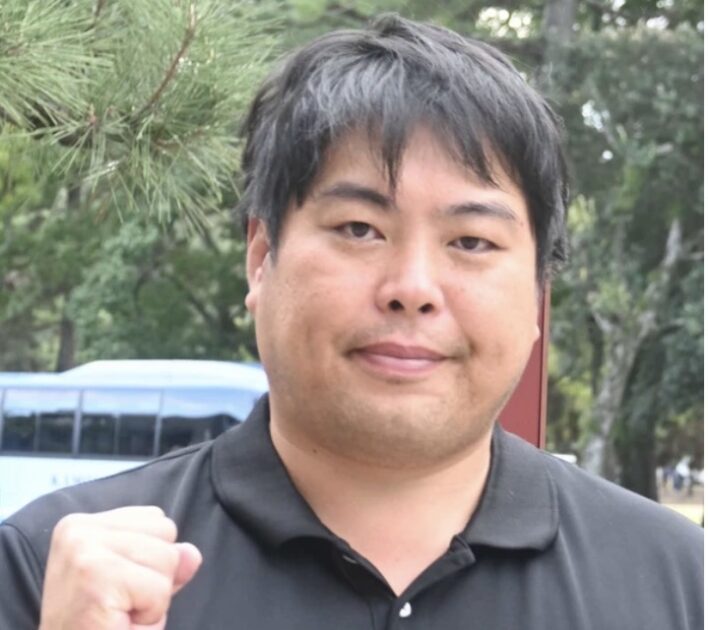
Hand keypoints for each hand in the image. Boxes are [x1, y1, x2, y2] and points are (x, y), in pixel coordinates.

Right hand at [39, 506, 201, 629]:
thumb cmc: (96, 625)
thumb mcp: (133, 584)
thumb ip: (164, 562)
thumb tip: (192, 553)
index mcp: (82, 524)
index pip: (156, 518)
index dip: (150, 558)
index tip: (116, 586)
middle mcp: (78, 531)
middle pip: (166, 530)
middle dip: (155, 574)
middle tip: (119, 603)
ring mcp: (85, 551)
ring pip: (168, 558)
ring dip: (154, 598)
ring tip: (120, 613)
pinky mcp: (97, 579)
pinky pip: (159, 591)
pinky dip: (150, 615)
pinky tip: (119, 623)